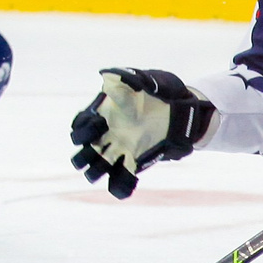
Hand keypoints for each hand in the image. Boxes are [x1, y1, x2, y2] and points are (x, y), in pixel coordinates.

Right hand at [70, 67, 213, 196]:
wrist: (182, 108)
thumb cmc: (160, 91)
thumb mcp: (145, 80)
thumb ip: (126, 78)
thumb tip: (108, 75)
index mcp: (103, 115)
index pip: (80, 126)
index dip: (84, 129)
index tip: (100, 123)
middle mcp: (107, 136)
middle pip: (83, 153)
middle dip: (82, 157)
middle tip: (95, 150)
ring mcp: (119, 151)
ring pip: (97, 169)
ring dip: (95, 172)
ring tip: (103, 170)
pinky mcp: (134, 163)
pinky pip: (121, 181)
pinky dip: (120, 187)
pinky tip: (125, 185)